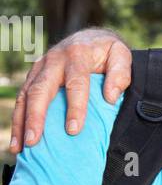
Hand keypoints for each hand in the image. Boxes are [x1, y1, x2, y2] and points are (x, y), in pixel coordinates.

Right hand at [9, 28, 131, 152]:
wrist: (90, 37)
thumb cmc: (107, 51)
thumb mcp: (121, 55)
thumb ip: (120, 73)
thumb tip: (111, 97)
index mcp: (78, 53)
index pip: (76, 82)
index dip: (75, 107)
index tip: (74, 130)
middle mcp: (54, 59)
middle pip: (41, 89)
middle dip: (36, 117)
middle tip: (34, 141)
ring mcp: (40, 67)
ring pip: (26, 95)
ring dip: (21, 122)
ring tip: (21, 147)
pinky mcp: (33, 76)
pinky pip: (22, 98)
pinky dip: (18, 120)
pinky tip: (18, 141)